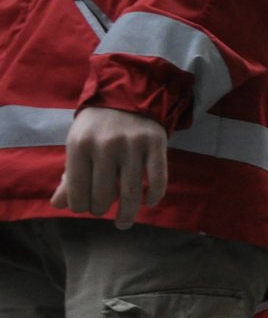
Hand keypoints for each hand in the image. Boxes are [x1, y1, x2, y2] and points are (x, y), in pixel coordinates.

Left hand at [51, 107, 167, 229]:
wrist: (126, 94)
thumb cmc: (96, 125)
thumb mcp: (77, 145)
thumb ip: (69, 176)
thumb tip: (59, 205)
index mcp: (80, 146)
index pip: (77, 190)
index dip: (80, 206)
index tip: (85, 208)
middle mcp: (106, 146)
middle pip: (104, 195)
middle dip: (102, 210)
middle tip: (104, 210)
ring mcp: (133, 146)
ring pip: (131, 193)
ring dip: (127, 214)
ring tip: (124, 223)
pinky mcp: (156, 145)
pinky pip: (158, 180)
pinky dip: (154, 196)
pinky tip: (149, 203)